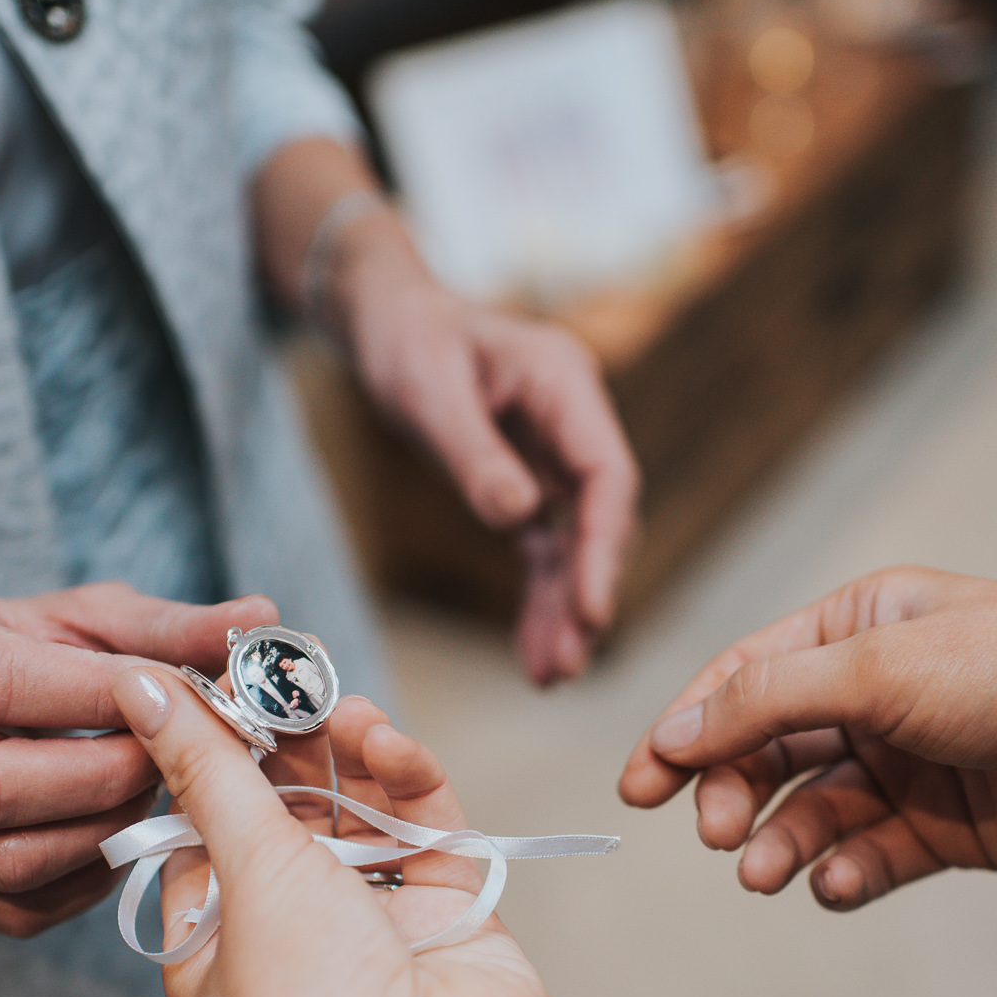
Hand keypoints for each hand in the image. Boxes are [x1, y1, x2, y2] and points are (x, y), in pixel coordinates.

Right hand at [0, 582, 276, 936]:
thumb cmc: (29, 649)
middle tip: (169, 762)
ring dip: (100, 834)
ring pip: (5, 859)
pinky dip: (84, 883)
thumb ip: (169, 628)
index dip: (96, 700)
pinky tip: (116, 838)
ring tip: (146, 797)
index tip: (172, 698)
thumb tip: (264, 621)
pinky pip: (12, 908)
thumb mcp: (89, 618)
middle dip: (104, 779)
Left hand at [108, 670, 570, 996]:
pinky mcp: (447, 914)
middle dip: (289, 743)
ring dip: (349, 754)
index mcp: (214, 948)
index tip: (217, 681)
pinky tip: (391, 744)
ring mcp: (374, 926)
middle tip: (289, 673)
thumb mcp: (244, 869)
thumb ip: (206, 766)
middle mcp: (292, 938)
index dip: (210, 755)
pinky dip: (409, 781)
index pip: (201, 829)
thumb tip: (140, 686)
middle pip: (286, 813)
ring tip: (343, 705)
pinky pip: (425, 828)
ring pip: (359, 812)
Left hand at [339, 221, 639, 685]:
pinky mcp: (531, 483)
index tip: (593, 610)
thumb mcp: (428, 388)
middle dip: (589, 592)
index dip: (605, 546)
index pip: (607, 476)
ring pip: (579, 544)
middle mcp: (575, 422)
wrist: (389, 321)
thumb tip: (520, 515)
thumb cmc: (408, 337)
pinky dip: (543, 598)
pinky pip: (547, 549)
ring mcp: (557, 456)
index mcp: (566, 383)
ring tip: (554, 676)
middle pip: (602, 519)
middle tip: (570, 662)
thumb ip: (474, 452)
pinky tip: (537, 653)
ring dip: (568, 608)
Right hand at [619, 568, 996, 910]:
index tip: (639, 786)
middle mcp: (878, 692)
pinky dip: (841, 872)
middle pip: (767, 747)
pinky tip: (832, 882)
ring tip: (765, 871)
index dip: (685, 728)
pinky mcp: (945, 828)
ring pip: (811, 809)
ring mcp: (910, 762)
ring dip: (779, 840)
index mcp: (859, 627)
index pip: (743, 677)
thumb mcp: (881, 670)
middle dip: (732, 791)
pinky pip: (868, 855)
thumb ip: (766, 702)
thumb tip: (673, 730)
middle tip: (717, 830)